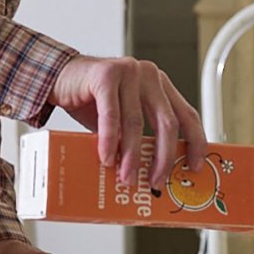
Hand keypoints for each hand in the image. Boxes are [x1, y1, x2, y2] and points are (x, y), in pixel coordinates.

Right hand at [47, 55, 206, 190]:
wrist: (59, 78)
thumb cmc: (92, 101)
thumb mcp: (122, 119)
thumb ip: (138, 137)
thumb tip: (150, 175)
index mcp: (160, 86)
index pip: (187, 115)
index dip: (195, 143)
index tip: (194, 167)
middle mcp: (149, 76)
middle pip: (166, 122)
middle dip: (163, 157)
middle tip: (156, 181)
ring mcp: (129, 71)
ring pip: (136, 122)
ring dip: (131, 155)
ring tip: (127, 177)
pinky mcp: (105, 74)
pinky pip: (111, 114)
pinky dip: (110, 140)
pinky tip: (107, 158)